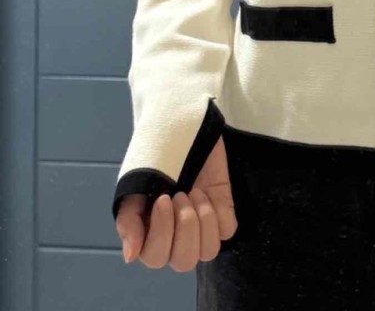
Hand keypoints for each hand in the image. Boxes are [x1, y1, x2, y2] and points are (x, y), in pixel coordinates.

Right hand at [115, 136, 237, 270]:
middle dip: (184, 226)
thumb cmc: (154, 161)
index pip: (155, 258)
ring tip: (194, 193)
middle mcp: (176, 238)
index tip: (163, 198)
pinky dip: (218, 213)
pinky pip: (226, 231)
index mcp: (150, 236)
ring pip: (207, 251)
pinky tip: (207, 193)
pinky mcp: (223, 213)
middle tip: (180, 194)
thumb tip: (130, 256)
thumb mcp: (135, 187)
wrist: (182, 131)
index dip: (162, 233)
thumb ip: (129, 221)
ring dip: (201, 220)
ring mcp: (202, 227)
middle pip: (184, 261)